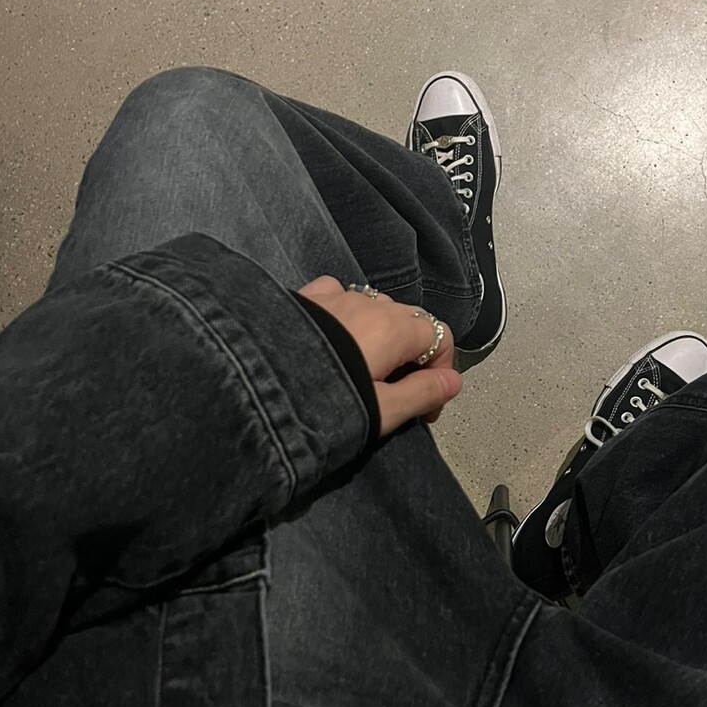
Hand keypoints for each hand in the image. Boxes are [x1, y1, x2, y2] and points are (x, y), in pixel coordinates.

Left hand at [297, 277, 461, 435]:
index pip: (440, 336)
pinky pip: (337, 295)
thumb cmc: (322, 404)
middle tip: (396, 395)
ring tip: (364, 370)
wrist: (252, 386)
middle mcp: (369, 304)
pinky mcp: (305, 298)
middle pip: (409, 321)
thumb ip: (423, 393)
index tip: (425, 407)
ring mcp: (335, 297)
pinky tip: (334, 336)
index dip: (440, 372)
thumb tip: (454, 382)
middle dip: (412, 355)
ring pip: (375, 307)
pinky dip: (346, 313)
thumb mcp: (382, 411)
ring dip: (380, 335)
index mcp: (395, 328)